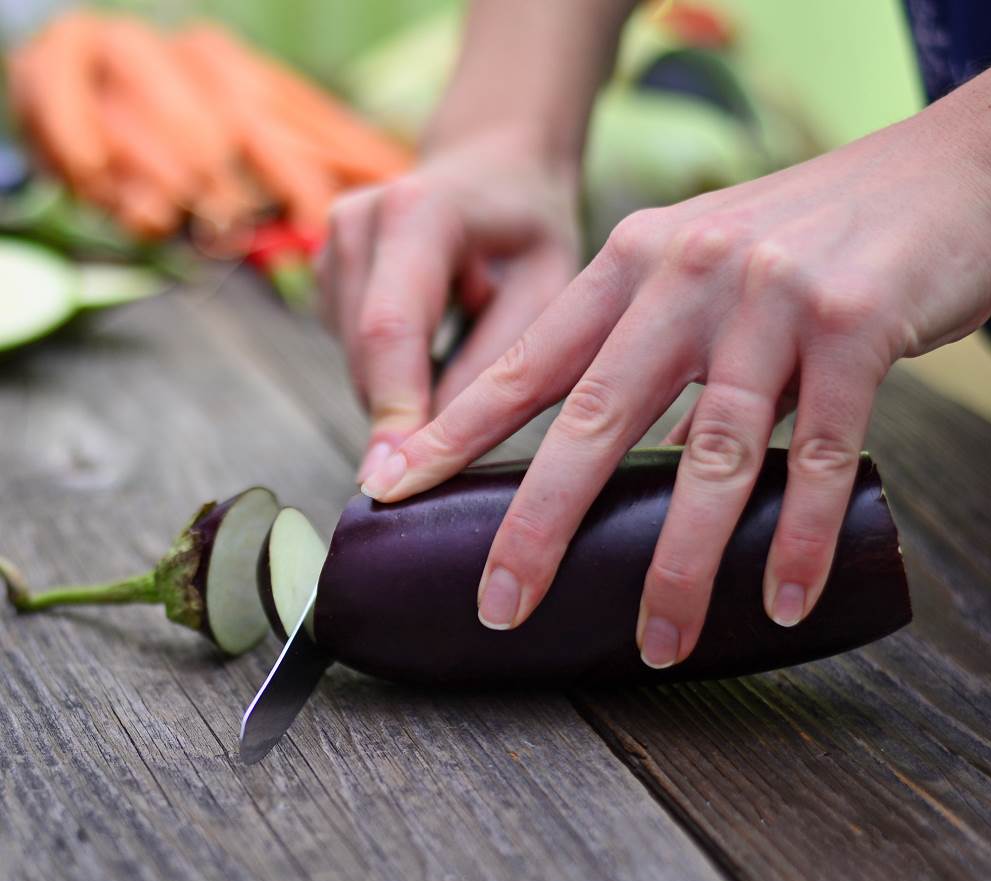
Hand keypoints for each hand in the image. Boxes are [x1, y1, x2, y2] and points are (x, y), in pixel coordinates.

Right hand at [316, 130, 580, 481]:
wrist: (495, 169)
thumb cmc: (531, 231)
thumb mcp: (546, 290)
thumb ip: (498, 363)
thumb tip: (444, 446)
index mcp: (419, 211)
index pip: (391, 328)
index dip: (393, 409)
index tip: (391, 481)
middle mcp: (358, 219)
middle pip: (366, 355)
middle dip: (405, 414)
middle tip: (463, 438)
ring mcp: (331, 243)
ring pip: (357, 363)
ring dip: (409, 384)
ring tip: (469, 330)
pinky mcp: (324, 271)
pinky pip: (355, 352)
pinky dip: (396, 366)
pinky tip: (438, 329)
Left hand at [361, 115, 990, 666]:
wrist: (943, 175)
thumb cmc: (810, 237)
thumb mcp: (705, 266)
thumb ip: (653, 351)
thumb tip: (614, 465)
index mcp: (634, 262)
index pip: (531, 359)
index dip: (457, 431)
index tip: (392, 489)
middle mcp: (688, 272)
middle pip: (597, 419)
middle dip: (541, 523)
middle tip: (501, 603)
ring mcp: (772, 296)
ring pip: (710, 454)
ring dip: (681, 562)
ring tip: (658, 642)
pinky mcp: (855, 325)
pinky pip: (819, 455)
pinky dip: (800, 537)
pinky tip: (781, 596)